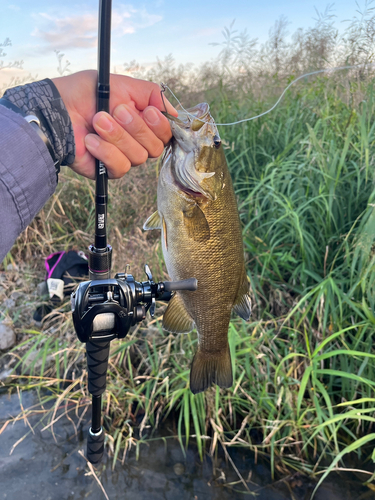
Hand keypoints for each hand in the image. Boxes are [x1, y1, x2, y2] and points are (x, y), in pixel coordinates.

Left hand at [52, 70, 176, 178]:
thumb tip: (173, 111)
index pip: (166, 133)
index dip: (161, 125)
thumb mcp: (122, 84)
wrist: (57, 110)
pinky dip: (105, 151)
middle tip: (115, 111)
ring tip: (97, 121)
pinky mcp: (108, 170)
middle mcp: (136, 141)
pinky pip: (120, 167)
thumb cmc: (85, 94)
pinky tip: (91, 140)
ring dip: (116, 136)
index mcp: (142, 122)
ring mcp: (123, 157)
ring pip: (138, 157)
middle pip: (155, 147)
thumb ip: (151, 94)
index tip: (148, 111)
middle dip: (135, 128)